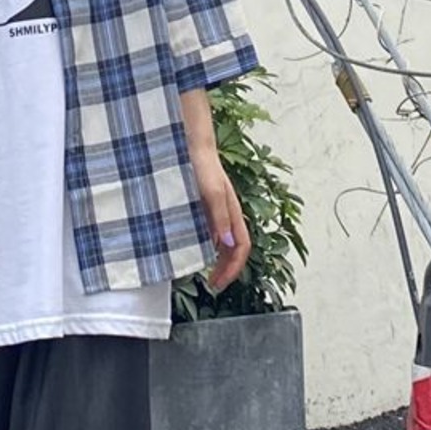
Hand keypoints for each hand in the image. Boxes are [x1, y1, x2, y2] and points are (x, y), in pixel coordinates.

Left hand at [191, 147, 250, 293]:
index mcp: (233, 212)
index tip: (219, 283)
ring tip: (206, 274)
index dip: (233, 268)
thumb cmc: (202, 164)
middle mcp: (226, 214)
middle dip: (226, 269)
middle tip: (212, 284)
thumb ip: (220, 217)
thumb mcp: (211, 192)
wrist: (188, 145)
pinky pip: (208, 232)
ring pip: (222, 242)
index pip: (242, 247)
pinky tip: (192, 251)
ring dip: (217, 260)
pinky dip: (204, 246)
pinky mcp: (202, 207)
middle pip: (233, 249)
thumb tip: (226, 244)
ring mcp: (214, 212)